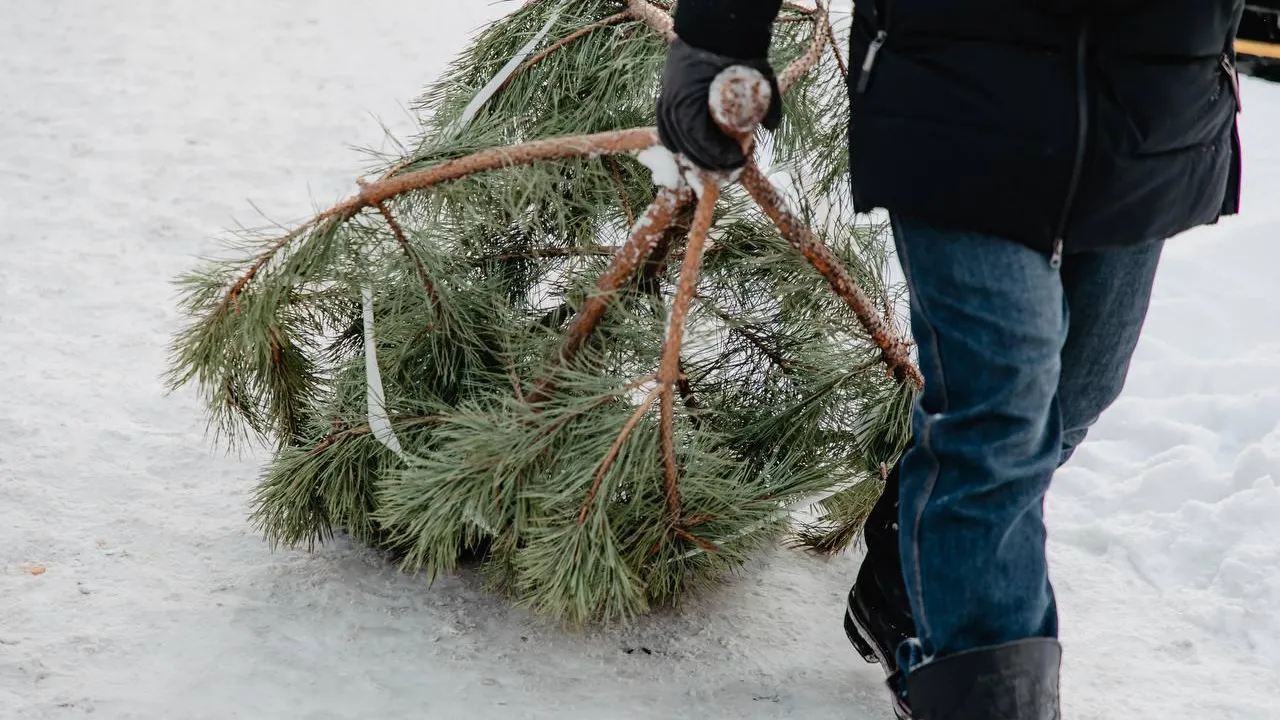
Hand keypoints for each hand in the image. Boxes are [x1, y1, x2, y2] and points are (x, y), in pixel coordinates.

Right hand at [656, 39, 782, 172]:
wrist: (716, 28)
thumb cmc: (735, 54)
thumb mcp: (757, 77)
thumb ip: (767, 102)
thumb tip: (770, 127)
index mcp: (690, 102)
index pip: (701, 142)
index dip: (720, 157)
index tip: (739, 161)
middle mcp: (672, 104)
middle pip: (686, 146)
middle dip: (709, 162)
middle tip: (729, 167)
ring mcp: (665, 100)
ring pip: (672, 140)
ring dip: (693, 155)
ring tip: (712, 163)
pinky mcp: (665, 97)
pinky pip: (666, 128)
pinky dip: (679, 142)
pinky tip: (692, 152)